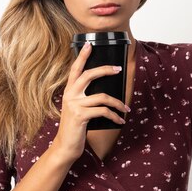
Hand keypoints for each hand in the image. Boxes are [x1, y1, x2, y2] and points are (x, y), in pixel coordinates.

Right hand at [51, 42, 129, 163]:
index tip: (89, 44)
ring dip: (118, 103)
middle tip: (118, 68)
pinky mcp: (80, 116)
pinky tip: (120, 120)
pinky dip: (114, 116)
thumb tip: (108, 91)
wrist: (66, 145)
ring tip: (125, 109)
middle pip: (89, 75)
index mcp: (69, 91)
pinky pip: (103, 111)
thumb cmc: (76, 126)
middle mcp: (70, 95)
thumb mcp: (78, 109)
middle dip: (105, 70)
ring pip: (102, 96)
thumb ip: (86, 98)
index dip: (82, 56)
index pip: (75, 69)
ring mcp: (74, 105)